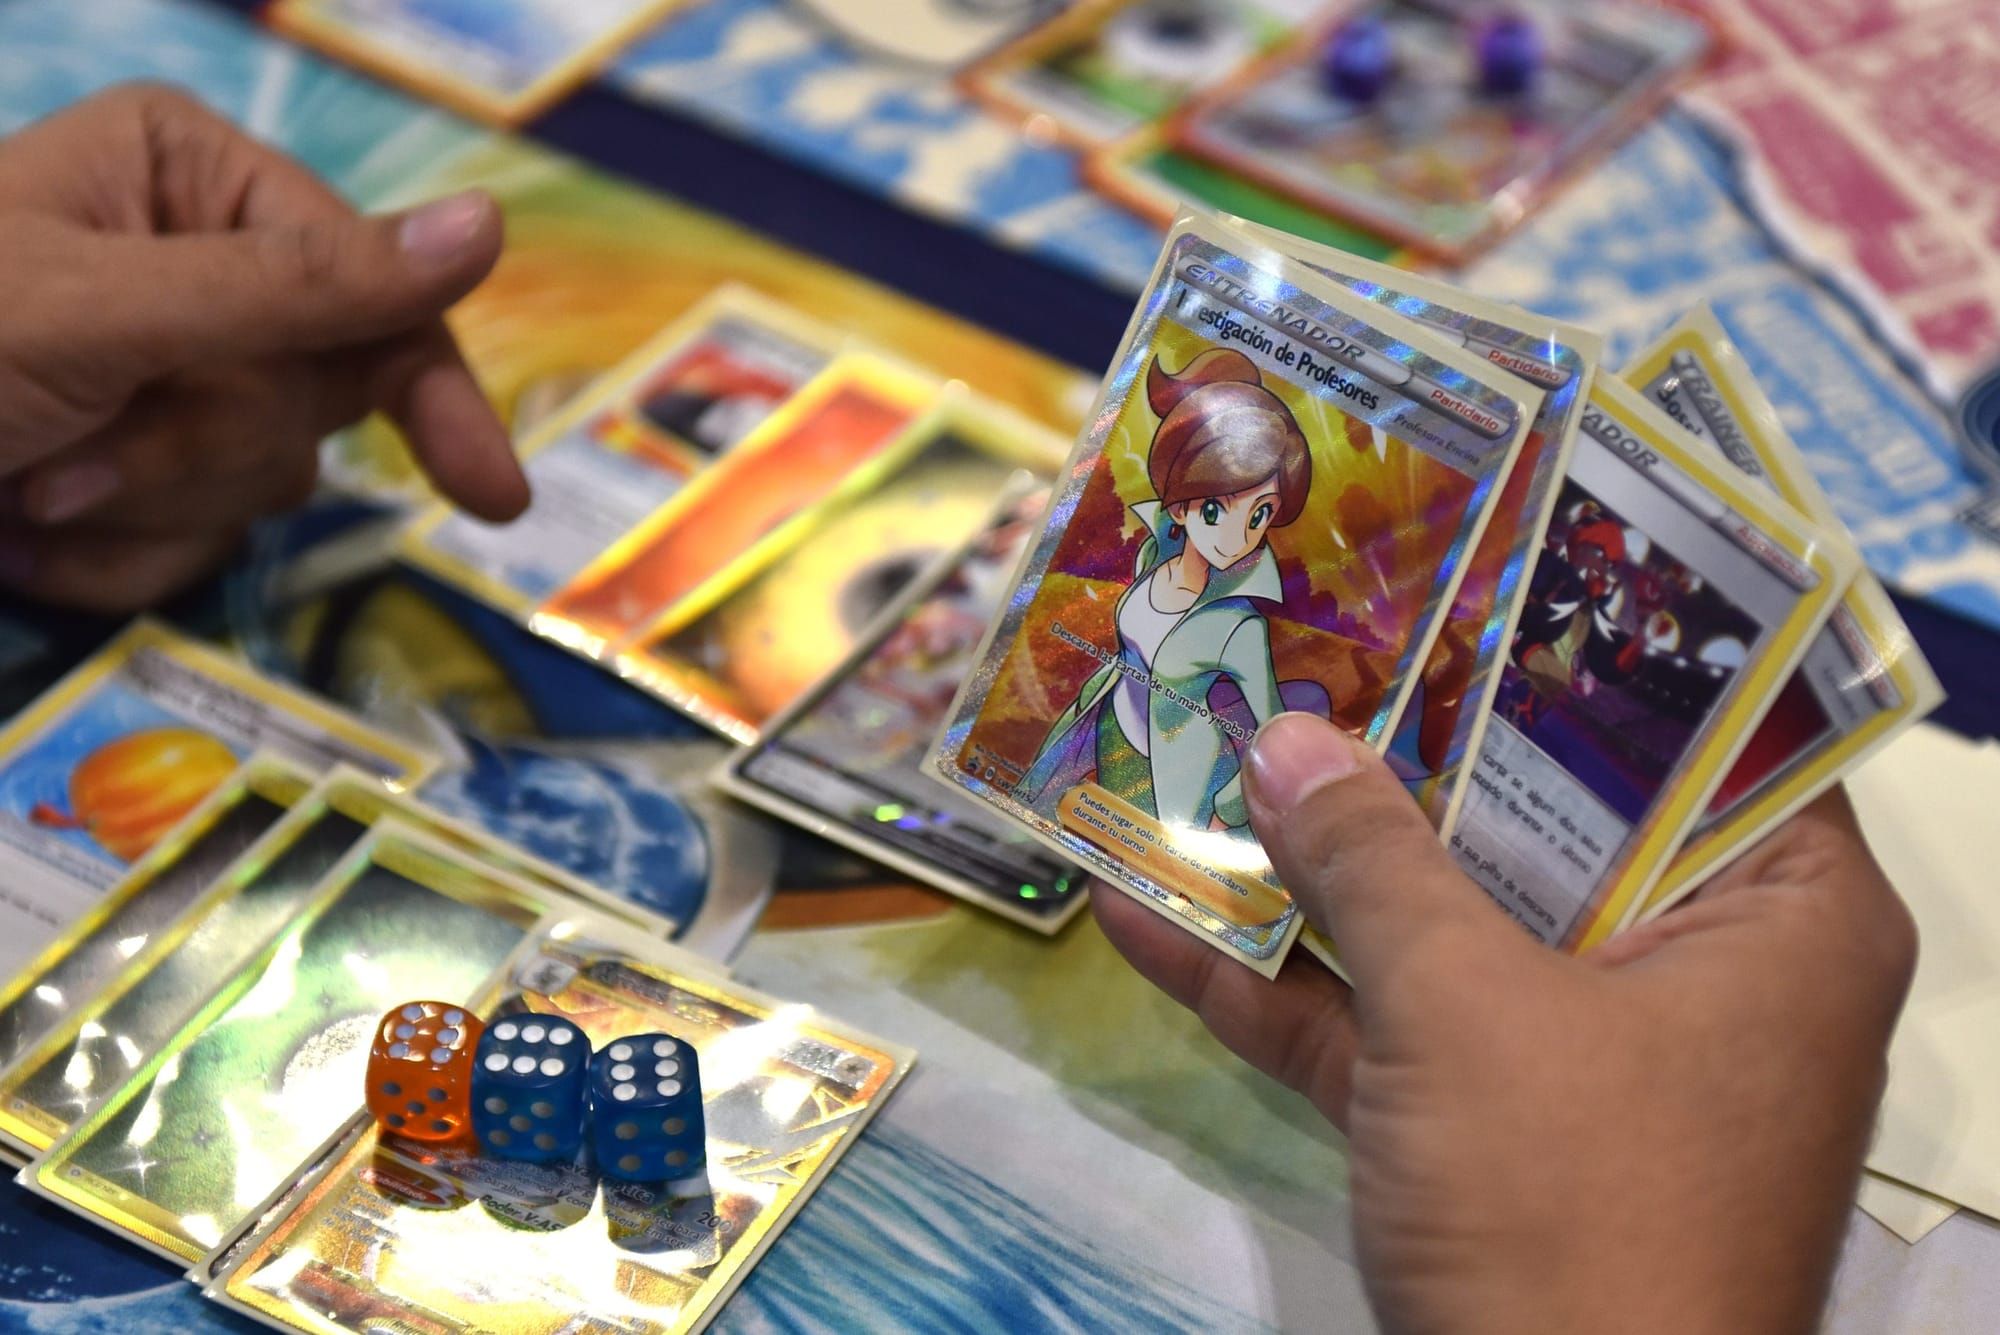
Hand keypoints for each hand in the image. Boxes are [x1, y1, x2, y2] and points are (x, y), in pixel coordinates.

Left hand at [0, 83, 529, 610]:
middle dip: (202, 447)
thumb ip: (305, 284)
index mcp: (194, 181)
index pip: (372, 289)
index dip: (428, 391)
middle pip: (318, 396)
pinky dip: (113, 556)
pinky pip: (199, 536)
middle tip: (81, 454)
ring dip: (145, 505)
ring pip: (263, 479)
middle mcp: (197, 268)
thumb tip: (489, 225)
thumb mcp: (109, 310)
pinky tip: (29, 533)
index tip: (487, 493)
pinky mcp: (130, 467)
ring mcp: (163, 374)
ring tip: (32, 489)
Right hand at [1096, 712, 1915, 1334]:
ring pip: (1443, 923)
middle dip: (1401, 742)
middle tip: (1303, 630)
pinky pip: (1383, 1030)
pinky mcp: (1486, 1133)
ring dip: (1312, 862)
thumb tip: (1279, 733)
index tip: (1462, 558)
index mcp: (1774, 917)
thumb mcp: (1467, 1011)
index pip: (1698, 731)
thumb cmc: (1576, 1207)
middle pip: (1539, 818)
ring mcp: (1580, 1057)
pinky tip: (1137, 915)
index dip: (1576, 639)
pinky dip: (1274, 987)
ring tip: (1193, 745)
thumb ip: (1369, 861)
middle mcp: (1692, 969)